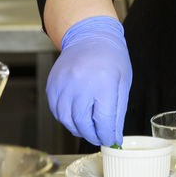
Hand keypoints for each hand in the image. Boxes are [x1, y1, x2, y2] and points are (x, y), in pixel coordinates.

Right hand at [45, 16, 131, 146]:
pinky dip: (65, 118)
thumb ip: (118, 112)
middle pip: (83, 122)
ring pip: (66, 119)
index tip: (111, 140)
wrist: (89, 36)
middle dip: (93, 135)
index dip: (107, 135)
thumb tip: (114, 136)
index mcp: (104, 83)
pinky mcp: (53, 83)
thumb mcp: (122, 83)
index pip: (103, 120)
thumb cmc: (110, 58)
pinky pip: (56, 109)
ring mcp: (64, 83)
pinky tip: (75, 117)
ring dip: (77, 129)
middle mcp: (81, 83)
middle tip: (99, 137)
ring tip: (87, 129)